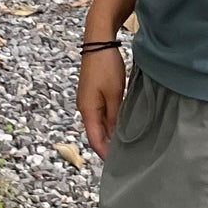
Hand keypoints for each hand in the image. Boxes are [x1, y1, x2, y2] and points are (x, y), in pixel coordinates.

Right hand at [77, 43, 126, 159]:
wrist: (98, 42)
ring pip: (97, 123)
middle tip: (123, 157)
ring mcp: (87, 100)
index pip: (94, 140)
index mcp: (87, 110)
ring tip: (122, 143)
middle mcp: (84, 107)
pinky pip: (99, 113)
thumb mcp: (114, 94)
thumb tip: (115, 135)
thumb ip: (115, 116)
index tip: (116, 165)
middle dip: (107, 146)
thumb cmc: (106, 67)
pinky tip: (118, 124)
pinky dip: (108, 122)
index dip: (104, 153)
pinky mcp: (92, 93)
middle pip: (95, 133)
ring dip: (108, 134)